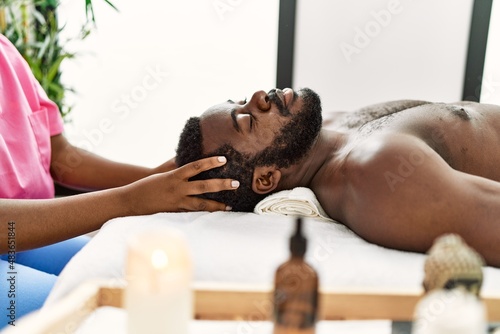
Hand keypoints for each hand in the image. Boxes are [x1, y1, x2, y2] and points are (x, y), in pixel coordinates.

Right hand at [122, 156, 238, 213]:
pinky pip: (194, 212)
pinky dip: (205, 212)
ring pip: (201, 204)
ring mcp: (178, 202)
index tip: (223, 159)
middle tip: (236, 183)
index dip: (210, 162)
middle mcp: (178, 189)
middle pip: (204, 186)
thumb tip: (189, 159)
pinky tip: (216, 214)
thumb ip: (178, 168)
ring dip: (217, 204)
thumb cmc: (148, 184)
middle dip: (221, 184)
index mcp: (174, 176)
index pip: (196, 166)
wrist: (131, 200)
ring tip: (230, 205)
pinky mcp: (176, 212)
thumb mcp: (163, 173)